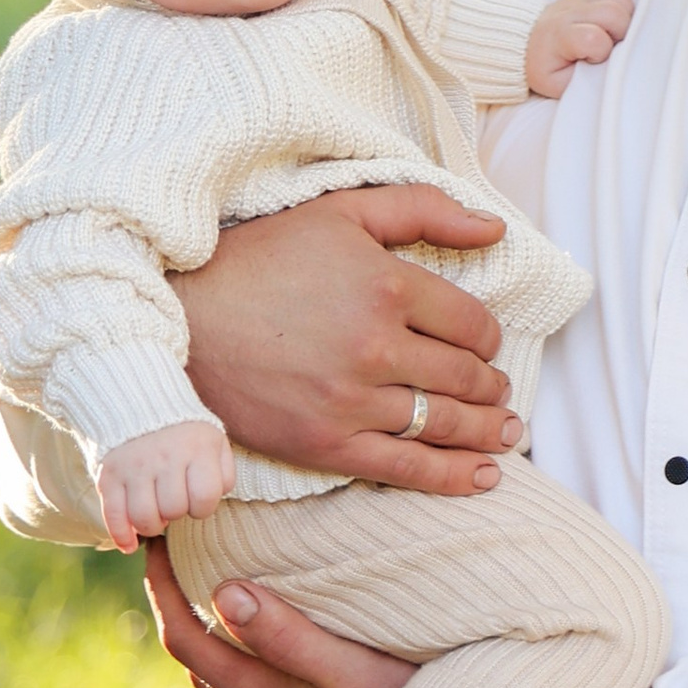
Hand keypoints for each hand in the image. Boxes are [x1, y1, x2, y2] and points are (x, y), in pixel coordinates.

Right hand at [96, 415, 232, 553]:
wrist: (139, 404)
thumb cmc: (185, 433)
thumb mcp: (215, 442)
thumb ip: (224, 473)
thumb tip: (210, 504)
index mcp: (196, 448)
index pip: (204, 499)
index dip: (202, 507)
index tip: (196, 498)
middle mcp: (164, 457)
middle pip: (173, 510)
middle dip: (176, 513)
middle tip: (172, 499)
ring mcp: (134, 466)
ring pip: (144, 519)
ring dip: (152, 525)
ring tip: (155, 513)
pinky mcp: (108, 475)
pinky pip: (114, 516)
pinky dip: (121, 536)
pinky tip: (129, 545)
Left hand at [143, 541, 412, 687]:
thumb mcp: (348, 670)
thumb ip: (286, 635)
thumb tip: (224, 593)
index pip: (185, 639)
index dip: (162, 589)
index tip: (155, 542)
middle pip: (196, 662)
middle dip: (178, 606)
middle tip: (178, 555)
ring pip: (224, 685)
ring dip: (210, 640)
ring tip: (216, 595)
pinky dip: (244, 668)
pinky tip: (266, 655)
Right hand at [178, 182, 521, 496]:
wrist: (182, 316)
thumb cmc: (261, 256)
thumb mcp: (342, 211)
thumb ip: (424, 210)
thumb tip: (496, 229)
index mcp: (388, 285)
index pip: (471, 323)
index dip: (488, 338)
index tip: (485, 346)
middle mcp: (376, 346)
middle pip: (464, 377)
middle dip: (492, 388)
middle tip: (501, 394)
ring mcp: (351, 400)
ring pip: (443, 423)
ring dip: (485, 432)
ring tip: (506, 433)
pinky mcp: (325, 444)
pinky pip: (405, 467)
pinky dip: (453, 476)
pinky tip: (485, 477)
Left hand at [523, 0, 635, 99]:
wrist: (530, 41)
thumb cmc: (549, 66)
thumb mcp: (559, 85)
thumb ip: (583, 81)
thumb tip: (609, 71)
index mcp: (560, 36)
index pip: (593, 38)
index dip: (601, 52)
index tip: (592, 59)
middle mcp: (570, 11)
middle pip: (613, 12)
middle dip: (619, 32)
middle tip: (610, 45)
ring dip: (624, 15)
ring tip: (612, 31)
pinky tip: (610, 16)